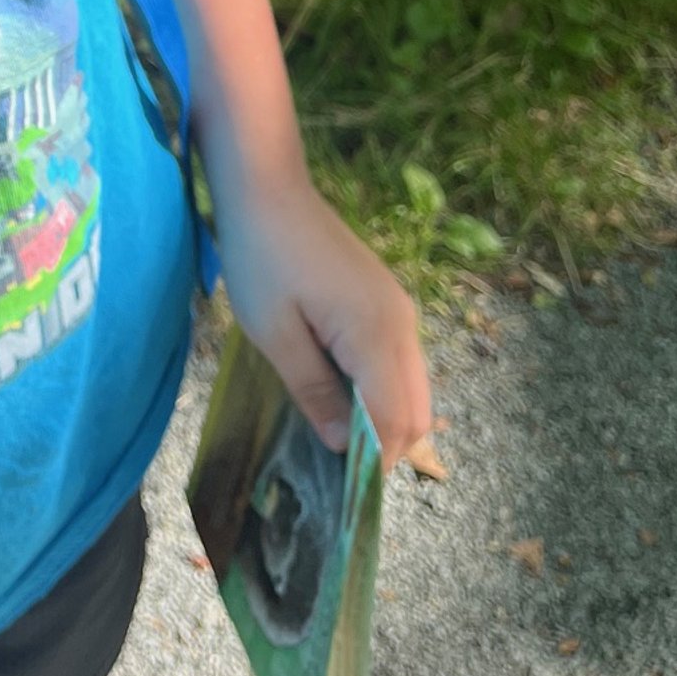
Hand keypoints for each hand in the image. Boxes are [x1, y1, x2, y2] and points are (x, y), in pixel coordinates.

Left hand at [213, 174, 431, 467]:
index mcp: (376, 335)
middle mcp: (402, 325)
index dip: (372, 463)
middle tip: (334, 465)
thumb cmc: (261, 256)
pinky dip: (380, 391)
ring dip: (383, 420)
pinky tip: (338, 392)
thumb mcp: (274, 332)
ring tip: (332, 432)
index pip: (393, 422)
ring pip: (412, 390)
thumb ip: (313, 391)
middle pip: (416, 413)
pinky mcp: (387, 302)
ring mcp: (399, 311)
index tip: (340, 490)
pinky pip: (399, 365)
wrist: (267, 185)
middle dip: (383, 447)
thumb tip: (341, 446)